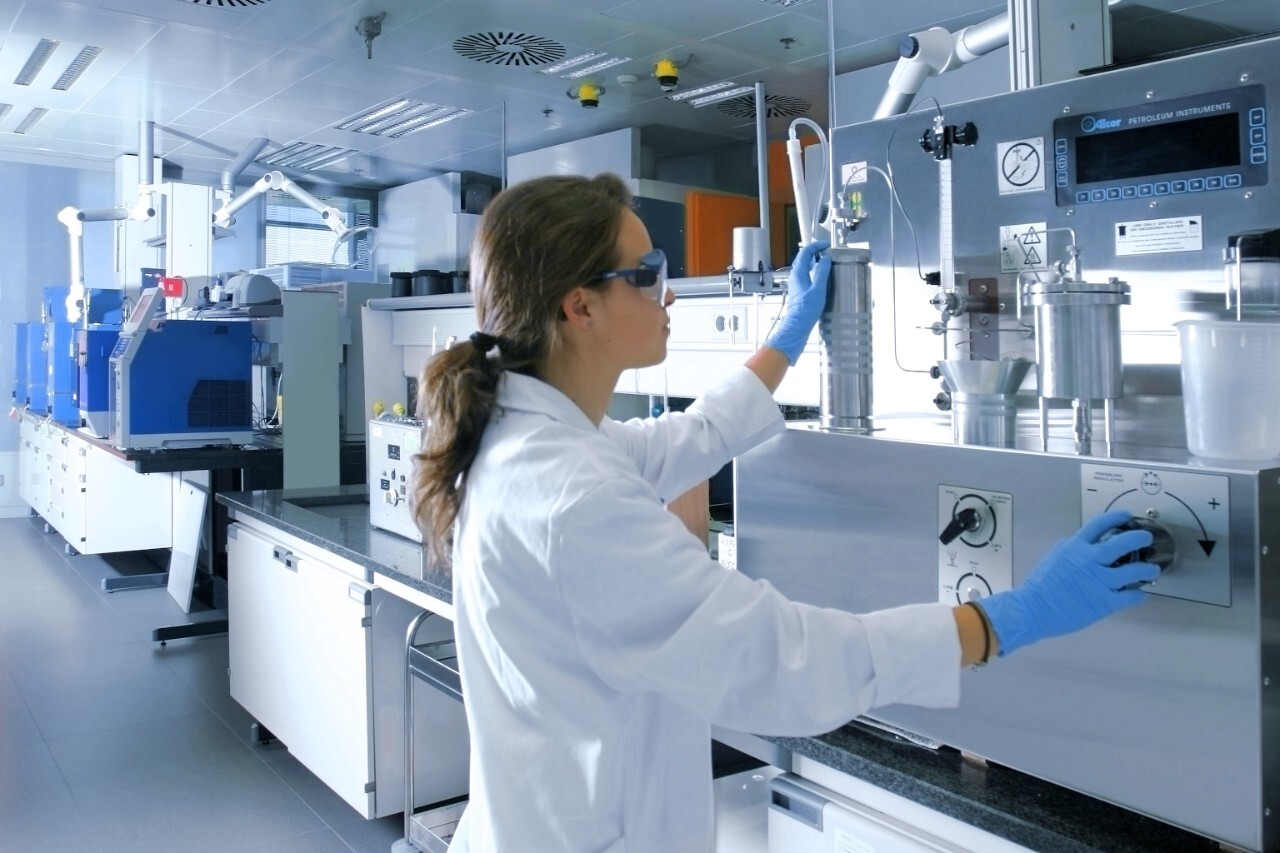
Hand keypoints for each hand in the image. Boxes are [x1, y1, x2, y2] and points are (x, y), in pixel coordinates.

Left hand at [765, 240, 831, 364]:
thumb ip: (822, 272)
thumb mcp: (818, 289)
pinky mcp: (799, 290)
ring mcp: (796, 283)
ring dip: (814, 260)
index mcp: (798, 273)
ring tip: (825, 260)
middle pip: (803, 257)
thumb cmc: (806, 310)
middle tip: (827, 250)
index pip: (805, 252)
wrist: (797, 326)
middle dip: (815, 251)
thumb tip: (826, 258)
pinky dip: (813, 269)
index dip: (816, 245)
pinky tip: (821, 275)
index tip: (827, 245)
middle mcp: (795, 276)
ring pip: (804, 266)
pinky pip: (806, 274)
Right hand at [976, 510, 1159, 656]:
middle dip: (1139, 538)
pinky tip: (1139, 594)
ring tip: (1152, 570)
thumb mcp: (1054, 557)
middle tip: (1146, 539)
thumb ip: (1072, 549)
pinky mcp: (1104, 602)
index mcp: (1075, 547)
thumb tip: (1085, 544)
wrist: (1032, 609)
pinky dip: (1138, 595)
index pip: (1100, 524)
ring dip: (1147, 569)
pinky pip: (1130, 597)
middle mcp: (1089, 560)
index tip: (1127, 516)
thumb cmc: (1040, 586)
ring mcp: (1099, 581)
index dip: (1117, 517)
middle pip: (1123, 543)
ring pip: (1134, 571)